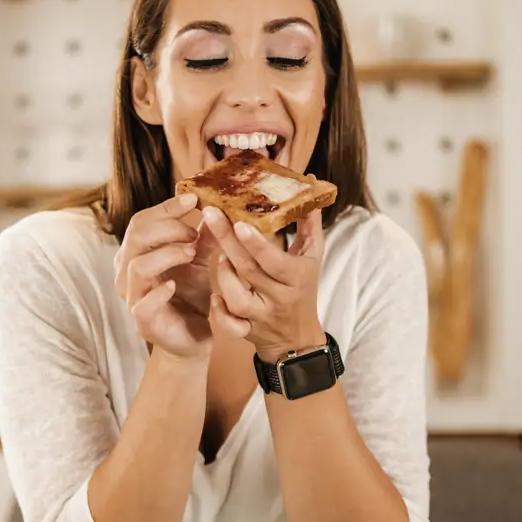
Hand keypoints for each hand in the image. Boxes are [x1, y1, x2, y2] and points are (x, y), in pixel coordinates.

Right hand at [114, 194, 212, 359]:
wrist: (192, 337)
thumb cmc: (190, 296)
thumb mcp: (199, 261)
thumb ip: (203, 237)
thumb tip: (214, 207)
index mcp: (137, 253)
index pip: (142, 221)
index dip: (166, 207)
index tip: (194, 199)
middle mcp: (127, 272)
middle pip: (136, 236)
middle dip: (169, 228)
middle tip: (194, 233)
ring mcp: (133, 297)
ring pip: (138, 265)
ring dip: (168, 254)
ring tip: (192, 254)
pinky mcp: (143, 322)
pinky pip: (143, 303)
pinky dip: (160, 291)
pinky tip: (176, 285)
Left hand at [202, 205, 326, 361]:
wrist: (297, 337)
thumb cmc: (303, 287)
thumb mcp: (311, 255)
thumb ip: (308, 222)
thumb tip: (308, 184)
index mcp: (296, 277)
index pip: (275, 261)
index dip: (257, 244)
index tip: (239, 222)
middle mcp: (279, 297)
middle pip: (250, 271)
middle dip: (227, 242)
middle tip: (210, 214)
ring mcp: (262, 315)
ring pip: (237, 299)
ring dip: (224, 276)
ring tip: (220, 257)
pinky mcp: (247, 330)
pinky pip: (230, 326)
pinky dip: (219, 312)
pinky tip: (214, 297)